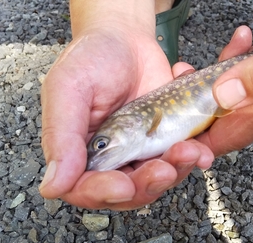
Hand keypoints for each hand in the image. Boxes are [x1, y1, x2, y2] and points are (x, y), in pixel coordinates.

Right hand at [39, 2, 213, 209]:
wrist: (126, 39)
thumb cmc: (91, 59)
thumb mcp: (68, 89)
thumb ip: (61, 137)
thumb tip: (52, 187)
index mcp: (77, 152)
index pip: (84, 189)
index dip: (103, 193)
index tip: (123, 184)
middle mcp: (108, 159)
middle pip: (127, 192)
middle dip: (148, 184)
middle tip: (164, 168)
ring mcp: (139, 152)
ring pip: (158, 180)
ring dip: (176, 170)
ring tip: (188, 150)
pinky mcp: (165, 142)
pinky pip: (180, 160)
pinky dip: (193, 157)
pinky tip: (199, 147)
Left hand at [194, 0, 252, 155]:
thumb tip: (223, 100)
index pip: (226, 137)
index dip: (192, 132)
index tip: (167, 114)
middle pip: (230, 116)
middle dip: (206, 92)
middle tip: (197, 65)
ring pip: (244, 97)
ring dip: (231, 70)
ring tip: (243, 37)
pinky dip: (252, 62)